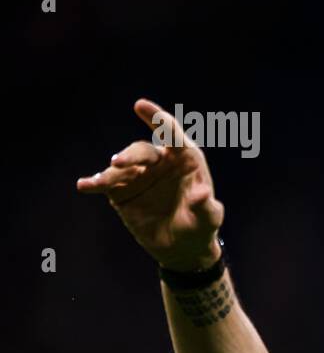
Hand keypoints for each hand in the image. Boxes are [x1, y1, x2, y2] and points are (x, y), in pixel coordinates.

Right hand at [76, 99, 224, 270]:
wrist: (182, 247)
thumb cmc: (201, 226)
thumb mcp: (209, 218)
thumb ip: (205, 206)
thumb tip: (201, 194)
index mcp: (185, 160)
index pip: (171, 134)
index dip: (156, 118)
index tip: (140, 105)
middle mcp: (160, 162)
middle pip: (142, 151)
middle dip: (130, 154)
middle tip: (118, 162)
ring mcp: (139, 175)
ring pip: (122, 167)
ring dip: (110, 172)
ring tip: (102, 181)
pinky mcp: (122, 191)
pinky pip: (107, 184)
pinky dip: (95, 183)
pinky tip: (84, 185)